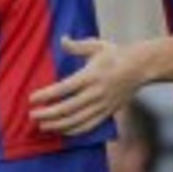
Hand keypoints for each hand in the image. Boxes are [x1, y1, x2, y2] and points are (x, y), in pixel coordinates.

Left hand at [29, 35, 148, 137]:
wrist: (140, 67)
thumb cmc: (116, 54)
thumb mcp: (96, 45)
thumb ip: (77, 46)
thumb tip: (62, 39)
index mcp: (91, 75)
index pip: (63, 88)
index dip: (46, 95)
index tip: (32, 99)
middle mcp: (96, 93)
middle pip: (67, 108)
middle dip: (47, 114)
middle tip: (32, 115)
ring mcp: (102, 105)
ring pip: (76, 120)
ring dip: (57, 125)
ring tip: (42, 126)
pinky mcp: (108, 112)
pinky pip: (89, 126)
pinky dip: (74, 131)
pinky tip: (62, 131)